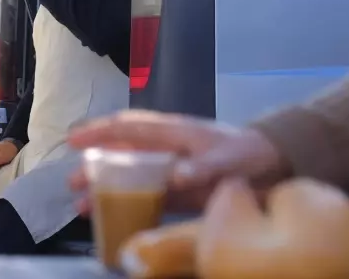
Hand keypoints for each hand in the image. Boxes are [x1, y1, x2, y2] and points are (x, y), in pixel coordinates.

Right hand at [67, 110, 290, 213]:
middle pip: (122, 154)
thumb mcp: (229, 157)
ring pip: (130, 178)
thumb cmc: (249, 153)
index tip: (73, 140)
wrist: (276, 167)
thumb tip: (175, 176)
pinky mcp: (180, 193)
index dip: (99, 132)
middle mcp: (166, 149)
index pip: (129, 127)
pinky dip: (129, 208)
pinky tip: (116, 221)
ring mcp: (171, 170)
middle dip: (95, 166)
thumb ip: (204, 165)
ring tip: (83, 206)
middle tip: (72, 182)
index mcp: (173, 131)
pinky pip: (148, 199)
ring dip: (106, 190)